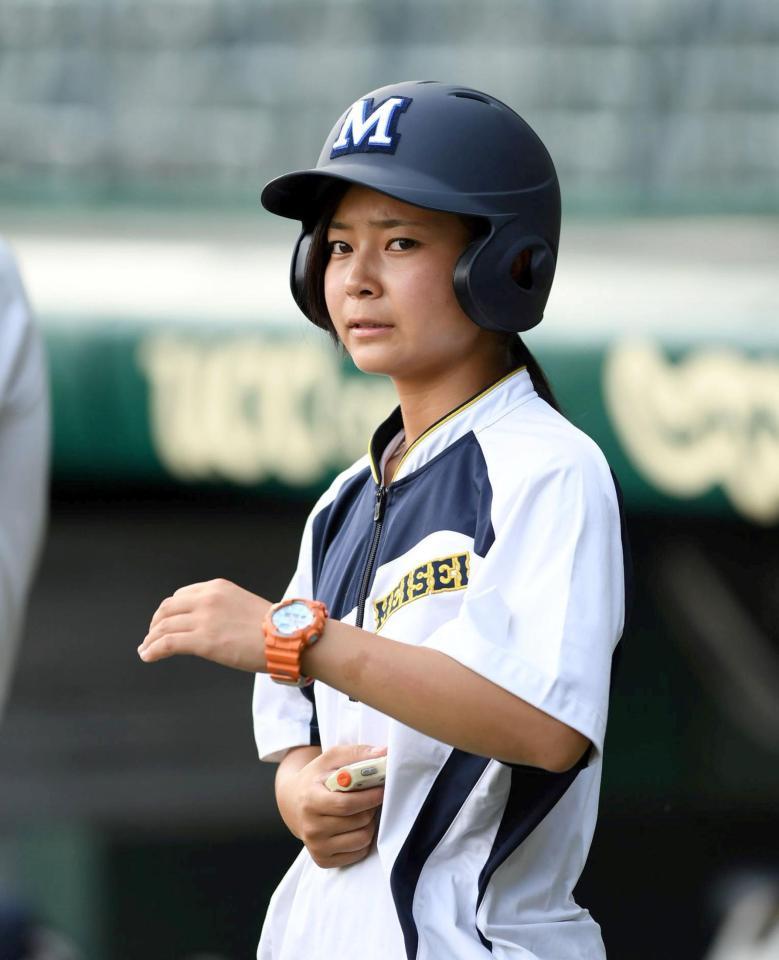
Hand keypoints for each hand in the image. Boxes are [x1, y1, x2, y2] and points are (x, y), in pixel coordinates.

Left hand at [138, 578, 269, 671]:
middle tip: (152, 636)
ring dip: (150, 639)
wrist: (287, 637)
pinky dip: (153, 649)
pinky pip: (167, 643)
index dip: (169, 611)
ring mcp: (204, 619)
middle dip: (156, 624)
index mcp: (216, 587)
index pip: (181, 596)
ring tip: (146, 649)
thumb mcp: (241, 604)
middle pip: (167, 609)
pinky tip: (148, 656)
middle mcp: (206, 598)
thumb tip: (209, 626)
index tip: (165, 622)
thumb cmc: (272, 627)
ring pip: (163, 627)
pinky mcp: (203, 641)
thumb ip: (221, 609)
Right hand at [277, 744, 386, 868]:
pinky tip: (357, 825)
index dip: (370, 797)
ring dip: (370, 823)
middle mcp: (311, 828)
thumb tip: (385, 753)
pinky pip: (358, 853)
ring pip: (362, 839)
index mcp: (310, 800)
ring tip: (364, 810)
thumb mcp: (332, 758)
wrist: (293, 802)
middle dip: (372, 807)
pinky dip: (364, 839)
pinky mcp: (323, 860)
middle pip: (358, 821)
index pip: (347, 804)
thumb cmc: (317, 777)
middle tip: (373, 796)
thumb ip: (357, 753)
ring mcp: (316, 846)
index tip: (382, 788)